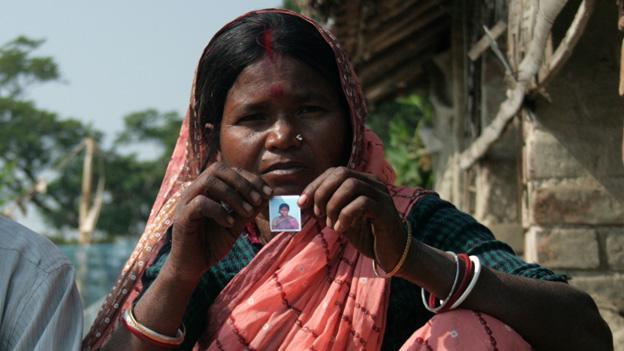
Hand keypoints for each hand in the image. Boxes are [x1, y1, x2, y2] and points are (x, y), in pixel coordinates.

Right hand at [170, 162, 271, 279]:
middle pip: (217, 169)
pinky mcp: (182, 217)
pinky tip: (229, 224)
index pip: (229, 171)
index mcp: (208, 189)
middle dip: (242, 182)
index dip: (250, 178)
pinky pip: (200, 203)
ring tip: (247, 213)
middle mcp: (195, 190)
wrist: (192, 267)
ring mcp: (186, 202)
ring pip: (209, 182)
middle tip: (258, 199)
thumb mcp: (236, 225)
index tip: (269, 192)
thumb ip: (249, 210)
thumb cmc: (212, 244)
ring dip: (233, 196)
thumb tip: (267, 196)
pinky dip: (219, 211)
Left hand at [298, 167, 406, 271]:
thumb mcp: (339, 219)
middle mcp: (373, 183)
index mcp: (362, 181)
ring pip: (351, 185)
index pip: (334, 172)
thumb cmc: (365, 235)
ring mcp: (381, 195)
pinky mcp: (386, 210)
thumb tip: (301, 202)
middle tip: (318, 214)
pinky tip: (341, 229)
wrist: (392, 254)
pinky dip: (345, 216)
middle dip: (322, 192)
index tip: (302, 203)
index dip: (315, 185)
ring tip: (331, 224)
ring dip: (334, 205)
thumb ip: (324, 208)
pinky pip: (362, 203)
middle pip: (342, 173)